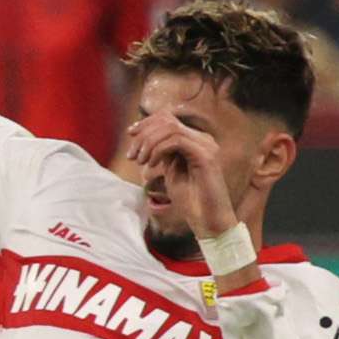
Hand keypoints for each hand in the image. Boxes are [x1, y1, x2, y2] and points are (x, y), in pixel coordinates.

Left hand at [122, 110, 236, 244]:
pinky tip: (151, 165)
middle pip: (167, 120)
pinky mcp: (206, 156)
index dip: (146, 123)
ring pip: (170, 128)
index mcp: (196, 141)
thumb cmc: (190, 200)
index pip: (169, 118)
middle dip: (143, 134)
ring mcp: (207, 146)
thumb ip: (163, 153)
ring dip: (148, 143)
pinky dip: (158, 150)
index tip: (130, 134)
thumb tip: (146, 138)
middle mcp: (203, 139)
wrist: (208, 220)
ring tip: (140, 162)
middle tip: (131, 156)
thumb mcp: (171, 171)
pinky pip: (176, 141)